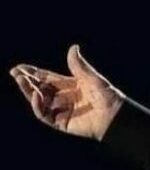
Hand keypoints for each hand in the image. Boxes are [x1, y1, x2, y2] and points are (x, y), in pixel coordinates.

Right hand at [9, 44, 124, 140]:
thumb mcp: (91, 77)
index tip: (20, 68)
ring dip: (29, 91)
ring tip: (22, 81)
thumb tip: (73, 47)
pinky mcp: (60, 122)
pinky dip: (38, 106)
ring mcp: (60, 110)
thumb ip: (79, 65)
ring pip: (39, 101)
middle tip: (16, 73)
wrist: (113, 114)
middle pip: (39, 88)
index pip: (46, 78)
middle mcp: (62, 97)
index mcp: (68, 85)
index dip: (33, 73)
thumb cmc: (106, 95)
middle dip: (27, 81)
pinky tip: (36, 95)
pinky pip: (44, 114)